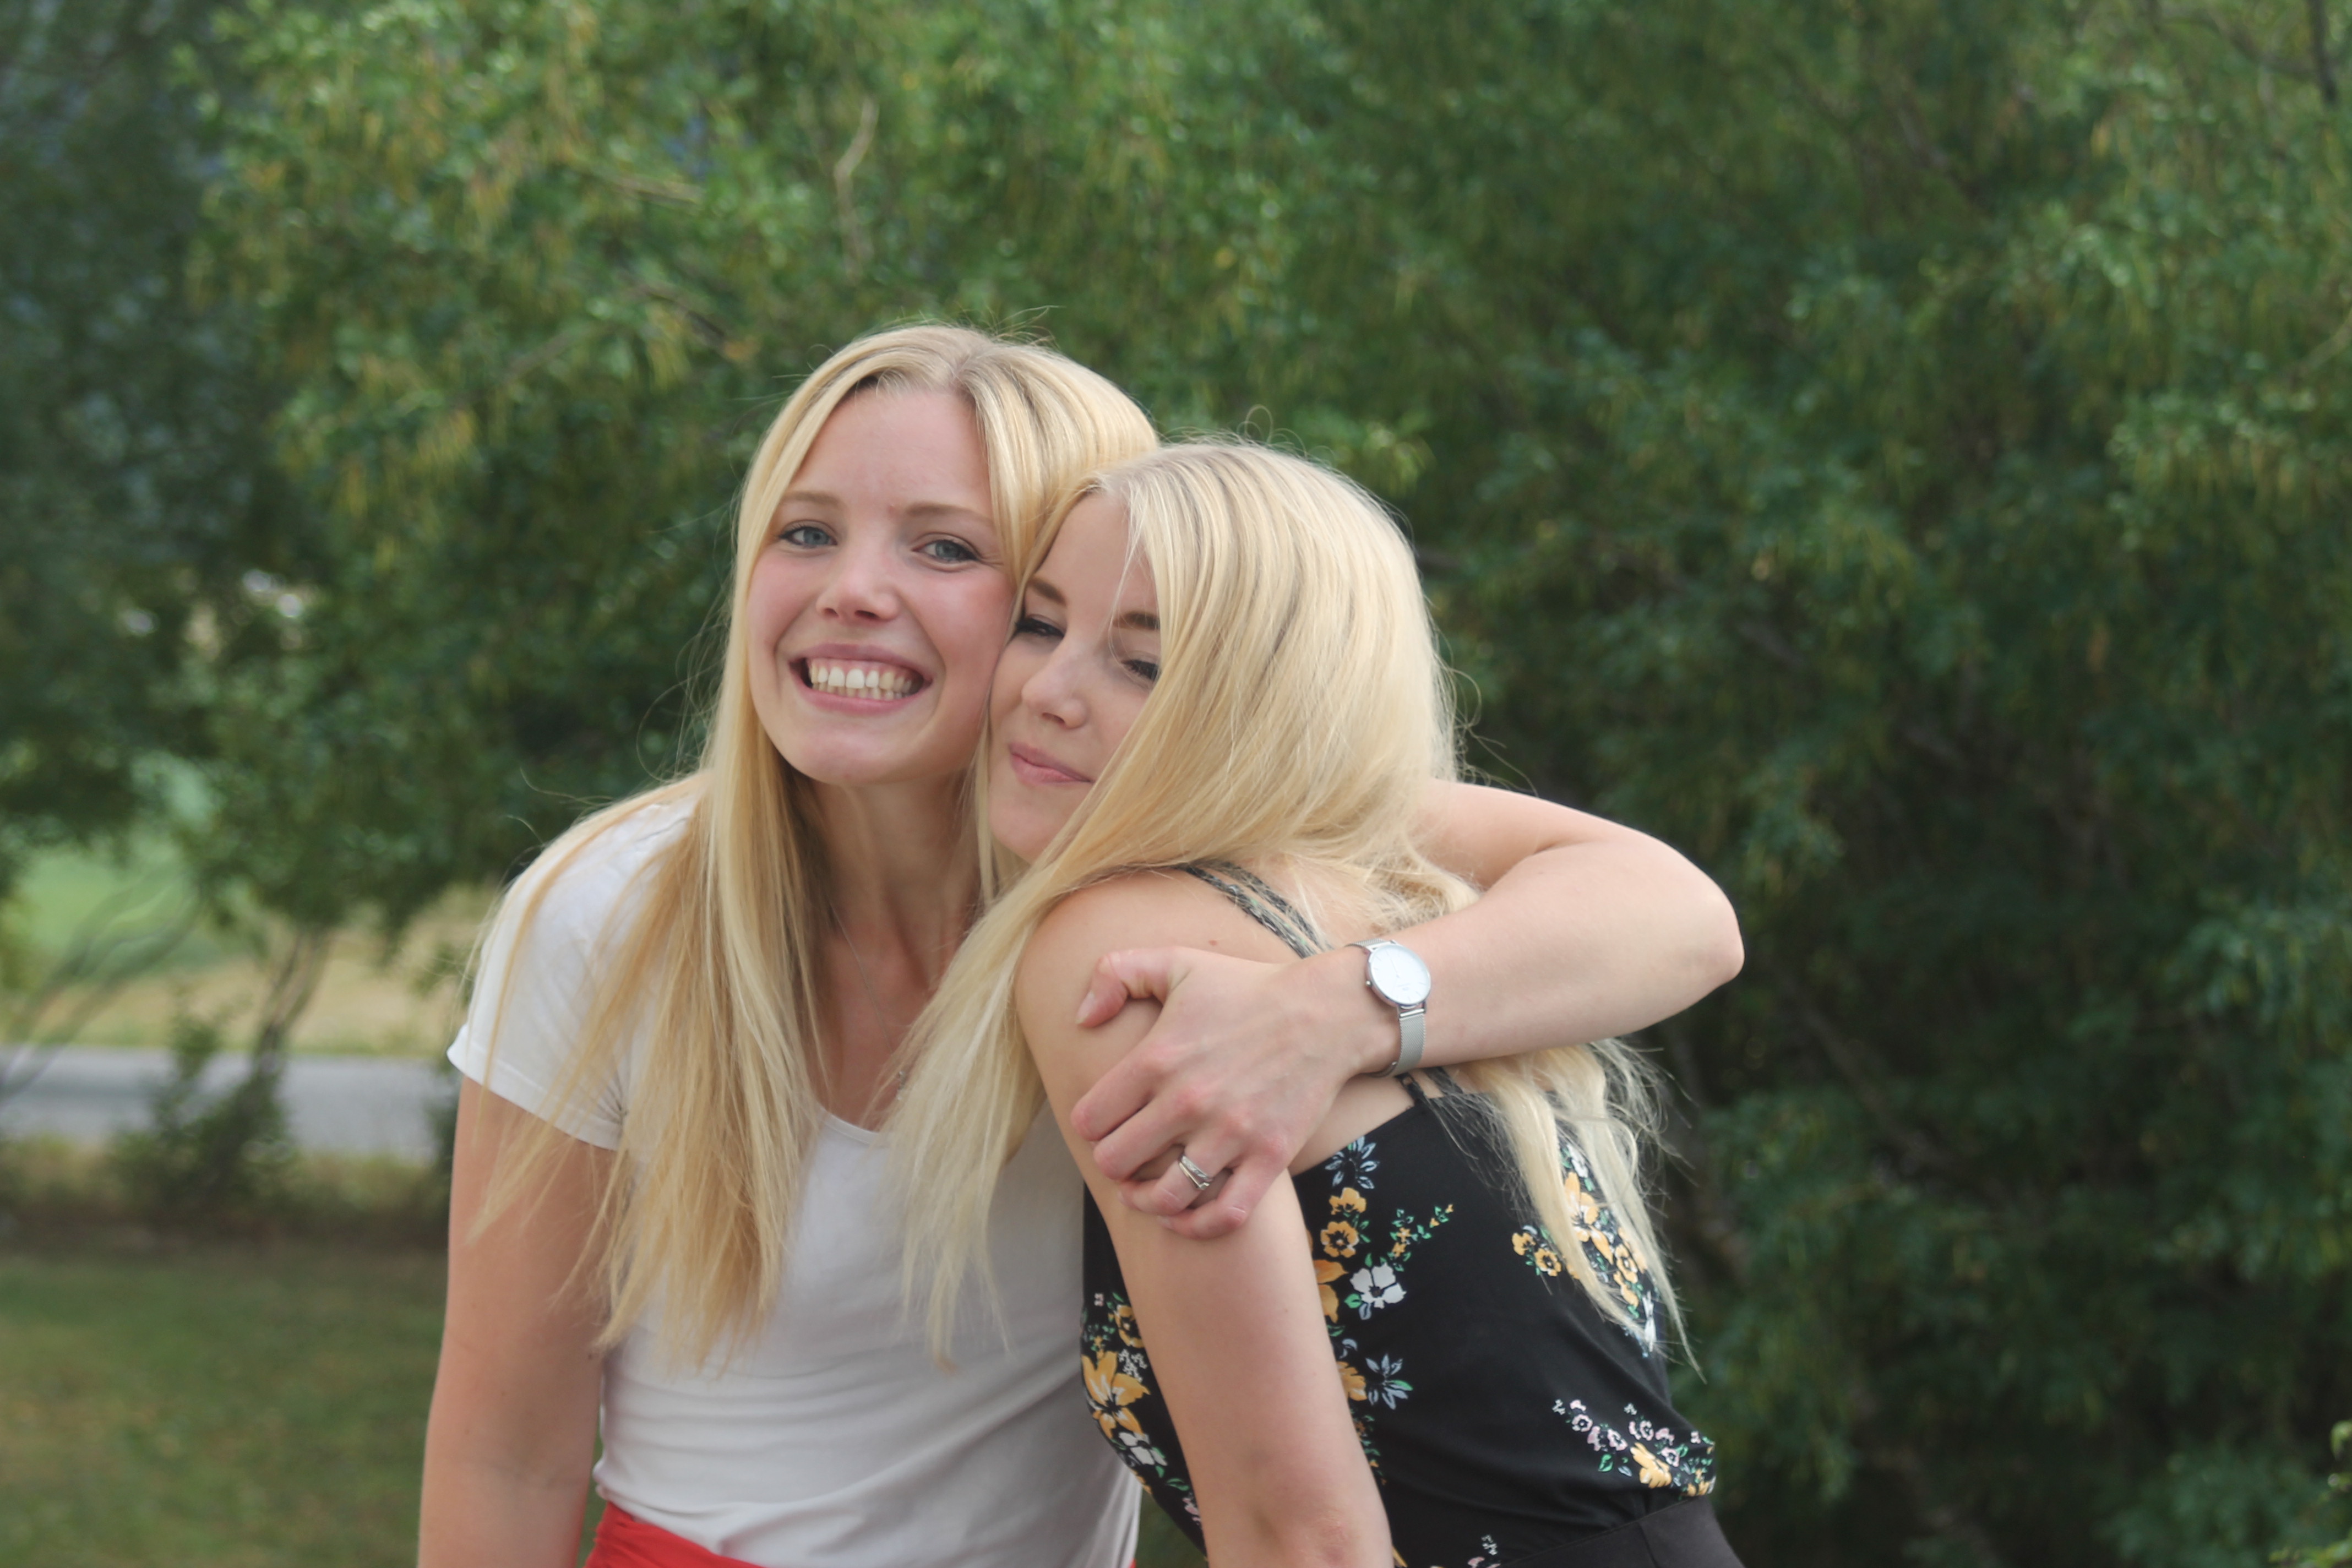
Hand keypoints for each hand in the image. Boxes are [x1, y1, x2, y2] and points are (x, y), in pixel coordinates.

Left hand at [1068, 944, 1387, 1238]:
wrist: (1327, 1011)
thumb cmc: (1246, 987)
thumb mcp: (1175, 961)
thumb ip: (1114, 974)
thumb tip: (1081, 1018)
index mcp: (1157, 1057)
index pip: (1090, 1118)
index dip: (1089, 1124)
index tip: (1104, 1120)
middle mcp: (1189, 1101)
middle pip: (1117, 1162)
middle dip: (1112, 1161)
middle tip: (1124, 1153)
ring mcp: (1231, 1134)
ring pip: (1164, 1197)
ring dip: (1144, 1199)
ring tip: (1143, 1188)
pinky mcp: (1269, 1157)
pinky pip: (1224, 1215)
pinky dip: (1196, 1226)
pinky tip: (1181, 1216)